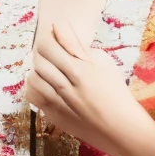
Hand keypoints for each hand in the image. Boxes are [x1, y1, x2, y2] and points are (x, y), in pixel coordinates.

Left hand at [25, 23, 154, 155]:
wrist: (121, 128)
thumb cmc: (116, 92)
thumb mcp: (104, 63)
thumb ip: (80, 47)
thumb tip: (60, 28)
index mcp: (81, 71)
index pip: (50, 46)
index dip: (49, 37)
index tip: (53, 33)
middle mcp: (67, 86)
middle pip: (39, 61)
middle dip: (42, 52)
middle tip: (50, 51)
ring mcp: (58, 103)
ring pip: (33, 78)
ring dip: (38, 70)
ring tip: (48, 68)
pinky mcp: (54, 116)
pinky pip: (33, 97)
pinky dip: (34, 87)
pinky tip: (44, 84)